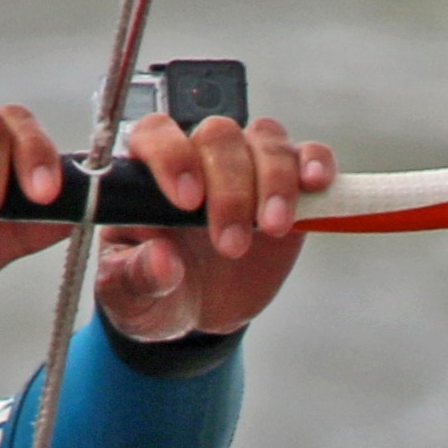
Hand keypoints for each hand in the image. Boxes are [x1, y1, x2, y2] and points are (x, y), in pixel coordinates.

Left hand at [90, 113, 335, 349]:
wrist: (200, 312)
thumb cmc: (155, 294)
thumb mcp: (131, 299)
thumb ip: (136, 277)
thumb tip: (163, 260)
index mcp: (148, 175)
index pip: (157, 134)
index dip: (173, 157)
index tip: (187, 202)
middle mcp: (198, 158)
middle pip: (220, 136)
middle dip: (231, 189)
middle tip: (231, 246)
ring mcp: (245, 167)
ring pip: (265, 140)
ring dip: (274, 182)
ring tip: (272, 229)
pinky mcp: (286, 187)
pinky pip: (307, 154)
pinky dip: (316, 162)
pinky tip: (315, 184)